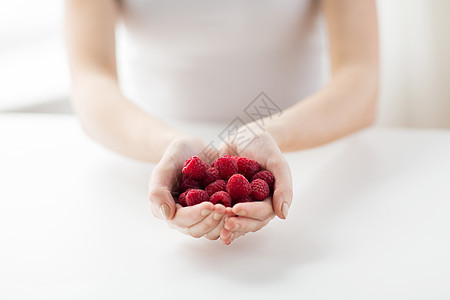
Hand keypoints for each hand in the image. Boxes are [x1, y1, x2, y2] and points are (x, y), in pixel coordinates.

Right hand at [148, 136, 226, 239]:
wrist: (192, 148)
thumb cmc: (175, 156)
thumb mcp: (163, 168)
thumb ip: (158, 190)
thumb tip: (166, 215)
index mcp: (169, 211)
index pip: (182, 220)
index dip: (197, 215)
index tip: (211, 205)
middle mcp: (185, 218)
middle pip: (198, 230)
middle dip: (212, 221)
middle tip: (226, 208)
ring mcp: (201, 217)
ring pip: (212, 230)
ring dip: (223, 223)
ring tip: (234, 209)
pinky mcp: (215, 212)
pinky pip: (224, 222)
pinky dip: (232, 219)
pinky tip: (242, 209)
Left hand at [219, 124, 292, 243]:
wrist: (245, 136)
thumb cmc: (264, 147)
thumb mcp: (276, 162)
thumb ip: (283, 186)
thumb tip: (283, 215)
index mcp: (271, 199)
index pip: (263, 212)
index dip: (251, 213)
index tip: (236, 209)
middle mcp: (256, 205)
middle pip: (249, 222)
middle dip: (238, 224)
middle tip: (225, 224)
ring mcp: (240, 203)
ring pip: (235, 221)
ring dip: (226, 226)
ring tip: (214, 226)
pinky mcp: (225, 199)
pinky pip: (220, 212)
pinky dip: (213, 218)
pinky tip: (203, 219)